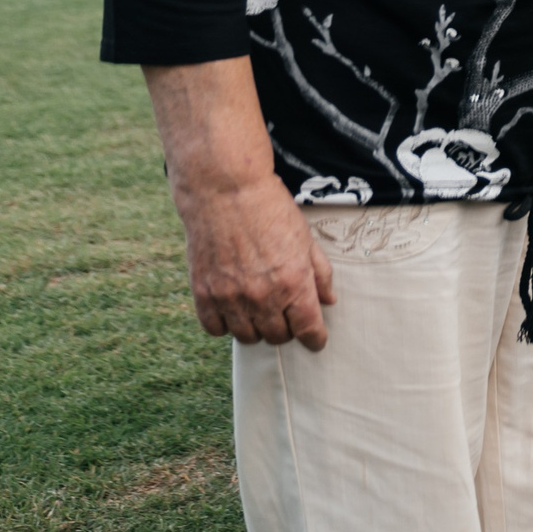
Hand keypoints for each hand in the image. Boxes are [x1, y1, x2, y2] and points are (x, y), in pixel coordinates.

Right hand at [174, 179, 336, 350]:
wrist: (225, 191)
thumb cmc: (271, 209)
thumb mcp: (306, 238)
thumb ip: (320, 273)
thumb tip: (328, 301)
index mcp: (293, 282)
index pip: (308, 329)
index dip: (315, 339)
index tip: (315, 340)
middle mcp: (262, 296)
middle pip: (277, 337)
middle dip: (286, 330)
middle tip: (286, 314)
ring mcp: (230, 297)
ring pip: (247, 337)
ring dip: (256, 328)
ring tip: (259, 310)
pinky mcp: (204, 293)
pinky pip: (215, 329)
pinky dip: (225, 324)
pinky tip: (233, 308)